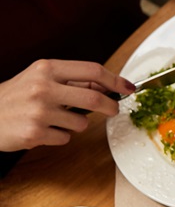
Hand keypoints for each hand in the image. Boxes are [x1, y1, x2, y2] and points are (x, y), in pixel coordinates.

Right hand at [0, 60, 134, 151]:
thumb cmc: (14, 97)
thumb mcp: (38, 79)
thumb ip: (70, 80)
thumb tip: (105, 85)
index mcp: (46, 68)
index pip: (93, 70)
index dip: (115, 80)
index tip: (128, 87)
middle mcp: (43, 87)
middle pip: (94, 98)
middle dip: (110, 106)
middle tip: (113, 110)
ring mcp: (39, 111)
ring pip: (81, 122)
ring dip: (77, 124)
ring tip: (56, 120)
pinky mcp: (34, 132)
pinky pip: (65, 137)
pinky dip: (60, 136)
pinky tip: (43, 130)